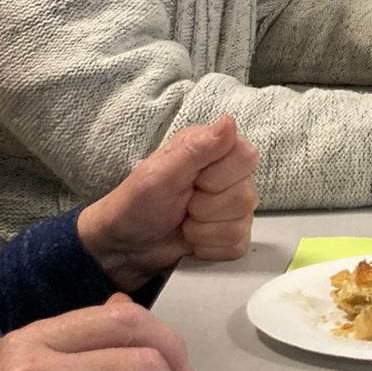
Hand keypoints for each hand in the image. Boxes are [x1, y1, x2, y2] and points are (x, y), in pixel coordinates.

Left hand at [76, 117, 257, 289]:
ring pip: (241, 224)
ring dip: (204, 231)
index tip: (193, 182)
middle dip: (206, 209)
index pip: (247, 157)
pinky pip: (237, 246)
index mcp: (215, 150)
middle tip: (182, 205)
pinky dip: (208, 249)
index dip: (219, 176)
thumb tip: (229, 121)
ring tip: (184, 223)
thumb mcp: (159, 174)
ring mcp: (234, 208)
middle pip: (246, 196)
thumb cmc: (135, 205)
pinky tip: (192, 240)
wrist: (124, 246)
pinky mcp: (232, 235)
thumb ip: (196, 148)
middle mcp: (230, 176)